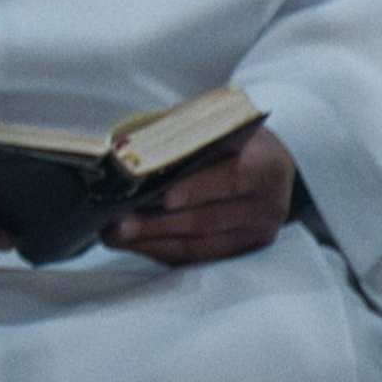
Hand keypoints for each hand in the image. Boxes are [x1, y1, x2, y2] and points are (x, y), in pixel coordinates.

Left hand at [110, 118, 297, 268]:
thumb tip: (127, 152)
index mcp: (266, 164)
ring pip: (200, 244)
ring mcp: (258, 231)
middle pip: (208, 219)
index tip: (165, 198)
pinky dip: (162, 250)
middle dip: (158, 223)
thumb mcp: (215, 126)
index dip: (197, 189)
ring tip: (113, 234)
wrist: (267, 162)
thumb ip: (181, 138)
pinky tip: (132, 243)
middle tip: (117, 223)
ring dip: (152, 241)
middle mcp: (268, 203)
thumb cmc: (230, 138)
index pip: (232, 178)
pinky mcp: (244, 250)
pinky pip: (199, 256)